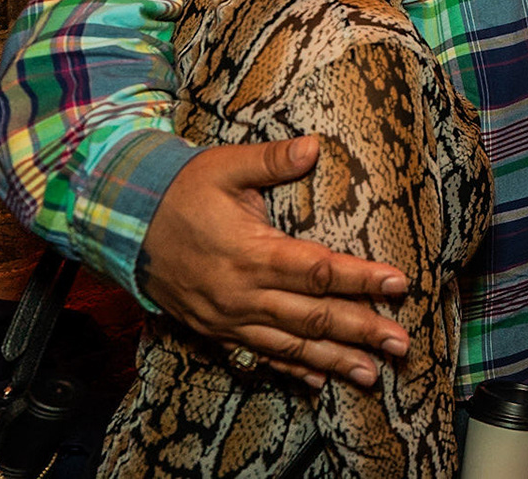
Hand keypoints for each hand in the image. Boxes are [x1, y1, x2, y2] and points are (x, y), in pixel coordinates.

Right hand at [139, 137, 411, 388]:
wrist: (126, 226)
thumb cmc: (182, 192)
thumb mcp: (225, 166)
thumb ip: (272, 160)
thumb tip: (314, 146)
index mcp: (253, 254)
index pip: (319, 271)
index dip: (361, 279)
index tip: (399, 284)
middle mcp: (244, 294)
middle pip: (314, 317)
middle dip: (361, 331)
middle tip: (401, 344)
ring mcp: (230, 319)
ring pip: (292, 346)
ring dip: (334, 361)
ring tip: (372, 373)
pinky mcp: (217, 330)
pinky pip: (260, 355)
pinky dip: (292, 370)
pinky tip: (318, 381)